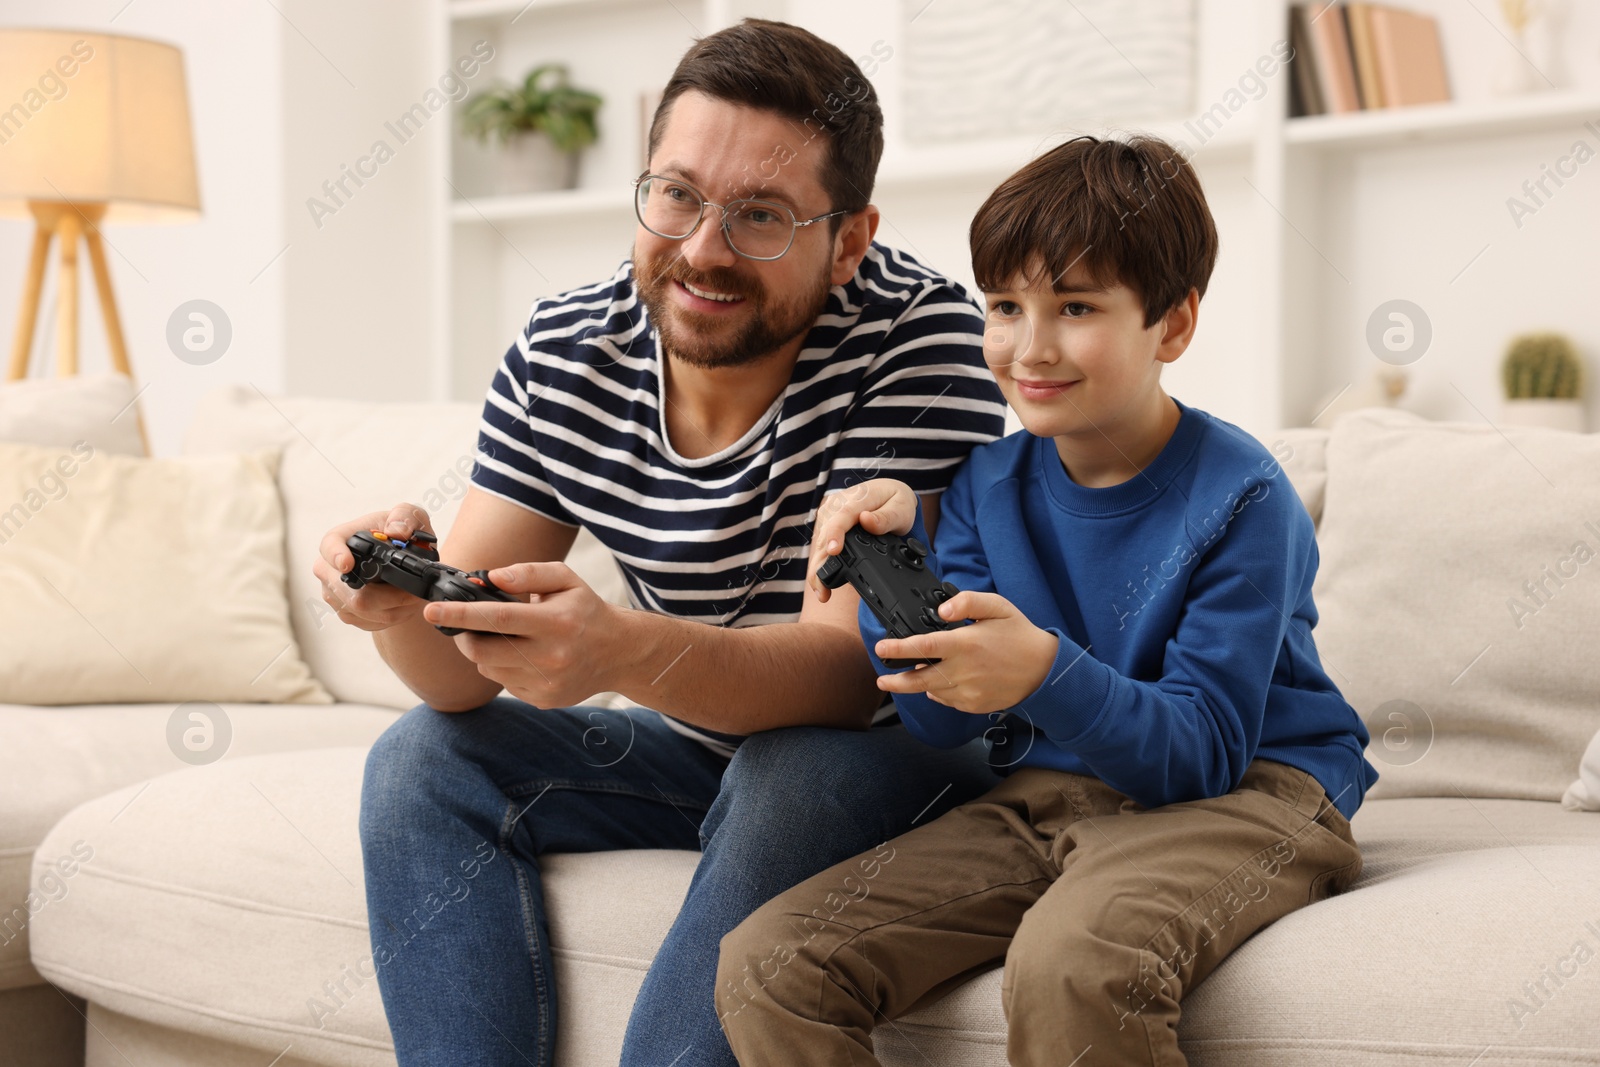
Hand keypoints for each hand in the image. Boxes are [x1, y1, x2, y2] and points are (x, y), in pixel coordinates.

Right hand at [312, 503, 435, 631]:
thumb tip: (395, 532)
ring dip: (394, 607)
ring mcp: (335, 593)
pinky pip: (369, 621)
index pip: (329, 545)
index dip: (335, 555)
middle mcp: (330, 568)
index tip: (347, 564)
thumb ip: (405, 516)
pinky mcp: (347, 613)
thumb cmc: (402, 534)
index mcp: (341, 539)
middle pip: (351, 591)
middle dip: (388, 596)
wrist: (403, 561)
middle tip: (414, 592)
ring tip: (414, 596)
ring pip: (363, 610)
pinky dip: (393, 616)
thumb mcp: (410, 516)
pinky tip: (404, 605)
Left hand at [423, 561, 620, 708]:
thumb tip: (489, 577)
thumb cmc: (586, 611)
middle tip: (463, 623)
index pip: (498, 617)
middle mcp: (551, 656)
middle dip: (463, 635)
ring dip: (485, 651)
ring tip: (507, 637)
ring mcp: (546, 683)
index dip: (460, 614)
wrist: (619, 653)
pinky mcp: (543, 700)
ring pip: (489, 668)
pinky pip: (504, 683)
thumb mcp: (565, 579)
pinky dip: (504, 668)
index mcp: (555, 622)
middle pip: (484, 650)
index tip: (432, 611)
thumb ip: (528, 573)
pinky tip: (524, 657)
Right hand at [807, 478, 919, 602]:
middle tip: (822, 589)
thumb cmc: (896, 501)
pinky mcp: (826, 524)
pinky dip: (820, 564)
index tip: (833, 551)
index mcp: (858, 499)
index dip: (835, 534)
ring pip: (818, 542)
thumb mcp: (901, 508)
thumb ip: (886, 517)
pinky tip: (821, 581)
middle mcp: (838, 504)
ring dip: (817, 567)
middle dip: (820, 563)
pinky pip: (820, 544)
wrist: (887, 492)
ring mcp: (830, 514)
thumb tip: (866, 520)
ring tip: (821, 591)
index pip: (843, 516)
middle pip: (825, 535)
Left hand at [873, 591, 1057, 714]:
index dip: (897, 648)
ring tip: (903, 679)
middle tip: (881, 679)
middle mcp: (964, 671)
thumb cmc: (1019, 635)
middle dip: (895, 681)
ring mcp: (969, 692)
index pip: (923, 647)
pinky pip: (947, 700)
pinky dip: (939, 692)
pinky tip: (940, 682)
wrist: (1044, 670)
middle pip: (918, 679)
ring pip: (931, 691)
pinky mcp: (974, 705)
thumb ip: (967, 601)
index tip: (881, 648)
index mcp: (966, 644)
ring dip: (916, 685)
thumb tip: (942, 610)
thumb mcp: (998, 606)